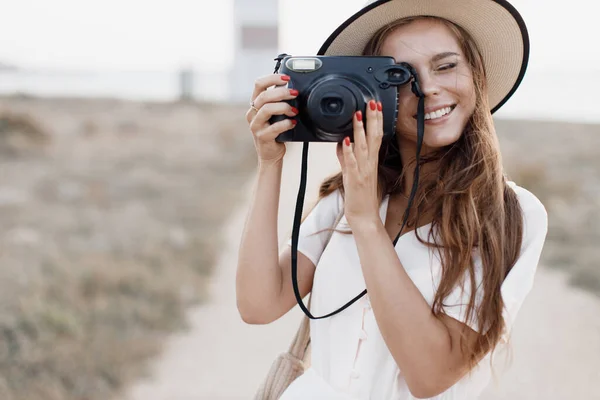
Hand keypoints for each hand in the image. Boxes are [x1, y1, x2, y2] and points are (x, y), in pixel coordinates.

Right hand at [246, 74, 298, 165]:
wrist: (271, 153)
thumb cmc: (275, 131)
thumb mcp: (276, 114)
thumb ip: (280, 102)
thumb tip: (295, 89)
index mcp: (255, 104)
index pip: (259, 84)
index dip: (272, 78)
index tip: (286, 78)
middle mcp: (253, 113)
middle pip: (264, 96)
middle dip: (282, 92)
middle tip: (295, 93)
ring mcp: (256, 125)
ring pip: (267, 109)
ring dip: (284, 107)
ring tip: (295, 111)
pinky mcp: (262, 137)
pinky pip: (274, 127)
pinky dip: (286, 124)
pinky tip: (293, 123)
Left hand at [337, 99, 383, 225]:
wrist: (364, 217)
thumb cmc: (361, 197)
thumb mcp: (352, 174)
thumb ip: (346, 158)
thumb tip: (342, 144)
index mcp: (370, 162)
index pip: (376, 137)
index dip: (376, 121)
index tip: (376, 106)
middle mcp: (369, 164)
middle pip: (373, 138)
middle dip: (372, 119)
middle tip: (372, 102)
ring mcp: (362, 172)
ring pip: (363, 147)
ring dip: (360, 130)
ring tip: (358, 115)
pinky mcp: (354, 180)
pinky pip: (351, 164)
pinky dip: (348, 152)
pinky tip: (346, 142)